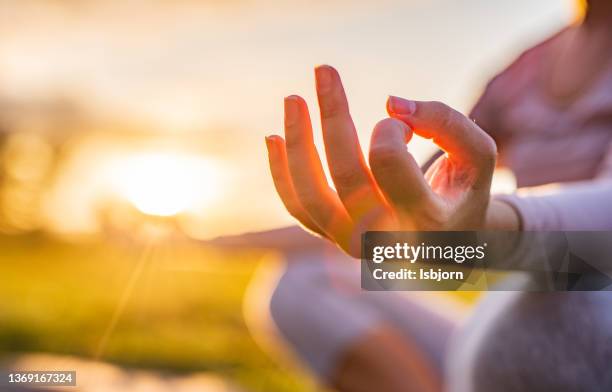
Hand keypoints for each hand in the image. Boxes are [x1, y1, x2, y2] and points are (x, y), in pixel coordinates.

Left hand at [266, 65, 498, 256]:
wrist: (448, 244)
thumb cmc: (463, 192)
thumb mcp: (476, 154)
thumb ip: (445, 121)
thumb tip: (391, 103)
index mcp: (425, 218)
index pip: (388, 162)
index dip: (389, 129)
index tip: (402, 122)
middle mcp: (385, 238)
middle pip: (344, 175)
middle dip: (332, 115)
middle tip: (323, 70)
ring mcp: (353, 244)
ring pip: (310, 196)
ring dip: (297, 143)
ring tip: (293, 100)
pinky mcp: (333, 239)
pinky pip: (299, 207)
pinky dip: (282, 173)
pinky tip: (274, 138)